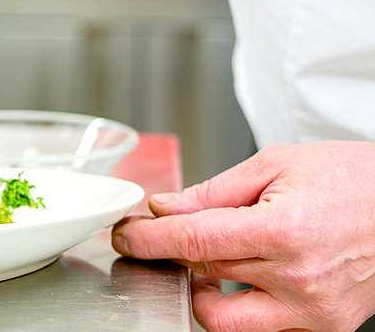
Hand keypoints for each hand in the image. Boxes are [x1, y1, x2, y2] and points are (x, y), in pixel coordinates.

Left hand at [112, 141, 374, 331]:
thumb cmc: (353, 178)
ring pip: (223, 317)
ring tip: (210, 257)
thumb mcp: (276, 163)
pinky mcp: (325, 328)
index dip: (148, 239)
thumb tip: (164, 209)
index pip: (192, 241)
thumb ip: (213, 191)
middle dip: (173, 253)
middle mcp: (299, 279)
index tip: (126, 235)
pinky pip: (260, 328)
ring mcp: (314, 311)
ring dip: (203, 290)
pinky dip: (240, 306)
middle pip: (202, 272)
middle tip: (165, 233)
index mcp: (284, 230)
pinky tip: (243, 275)